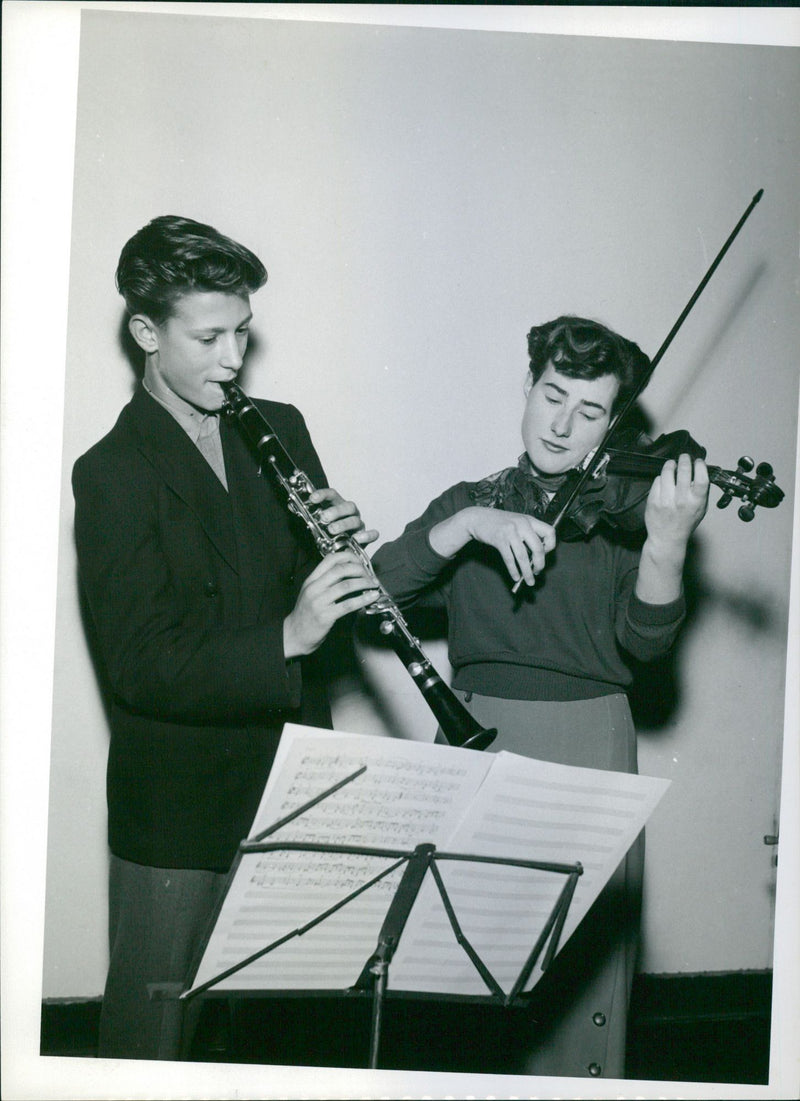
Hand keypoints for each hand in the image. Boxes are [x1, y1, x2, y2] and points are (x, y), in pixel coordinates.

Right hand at [283, 550, 380, 657]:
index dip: (348, 557)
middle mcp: (314, 588)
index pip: (330, 559)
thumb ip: (326, 582)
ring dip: (364, 583)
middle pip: (340, 570)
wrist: (294, 635)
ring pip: (346, 585)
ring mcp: (319, 602)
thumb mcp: (311, 593)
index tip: (360, 561)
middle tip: (370, 575)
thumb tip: (349, 573)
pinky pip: (348, 604)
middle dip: (360, 570)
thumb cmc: (306, 614)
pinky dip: (363, 599)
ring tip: (373, 585)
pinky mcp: (325, 616)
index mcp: (311, 580)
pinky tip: (372, 597)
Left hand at [307, 487, 378, 547]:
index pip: (332, 495)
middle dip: (335, 511)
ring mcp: (358, 525)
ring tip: (332, 530)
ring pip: (355, 520)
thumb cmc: (327, 534)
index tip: (312, 499)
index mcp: (337, 506)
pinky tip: (357, 538)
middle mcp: (349, 513)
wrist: (337, 550)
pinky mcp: (365, 537)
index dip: (323, 494)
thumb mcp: (316, 524)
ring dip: (343, 524)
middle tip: (323, 518)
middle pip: (347, 506)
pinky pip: (370, 535)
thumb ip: (308, 516)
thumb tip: (292, 506)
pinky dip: (366, 536)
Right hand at [431, 506, 555, 587]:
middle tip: (538, 571)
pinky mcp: (499, 539)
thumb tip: (537, 556)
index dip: (550, 546)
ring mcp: (510, 532)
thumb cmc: (499, 522)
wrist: (477, 518)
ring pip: (523, 557)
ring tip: (529, 581)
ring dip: (527, 572)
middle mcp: (522, 524)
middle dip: (540, 564)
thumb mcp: (517, 522)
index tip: (544, 554)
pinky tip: (516, 577)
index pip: (550, 532)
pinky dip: (513, 570)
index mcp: (529, 520)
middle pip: (538, 548)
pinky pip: (509, 559)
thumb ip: (528, 534)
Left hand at [644, 454, 709, 552]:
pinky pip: (657, 481)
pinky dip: (661, 478)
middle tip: (684, 457)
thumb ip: (702, 491)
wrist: (667, 538)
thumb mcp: (701, 508)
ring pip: (667, 472)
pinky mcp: (653, 500)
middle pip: (684, 470)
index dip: (700, 465)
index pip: (701, 477)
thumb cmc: (685, 522)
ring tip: (672, 464)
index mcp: (696, 502)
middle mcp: (681, 500)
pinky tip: (664, 481)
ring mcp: (665, 500)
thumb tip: (700, 471)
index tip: (698, 461)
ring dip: (670, 465)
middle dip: (684, 459)